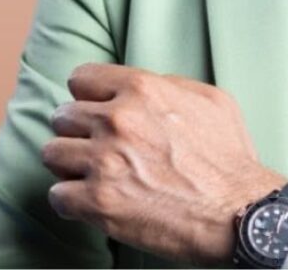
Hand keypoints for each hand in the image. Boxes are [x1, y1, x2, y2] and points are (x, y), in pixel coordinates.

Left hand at [41, 63, 286, 263]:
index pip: (81, 78)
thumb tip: (141, 89)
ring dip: (69, 164)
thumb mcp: (209, 99)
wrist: (235, 209)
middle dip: (76, 130)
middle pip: (63, 116)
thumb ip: (168, 86)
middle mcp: (117, 119)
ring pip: (52, 153)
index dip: (87, 95)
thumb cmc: (227, 155)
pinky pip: (57, 195)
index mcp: (142, 89)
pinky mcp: (97, 202)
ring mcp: (104, 161)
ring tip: (89, 173)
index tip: (92, 108)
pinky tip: (91, 200)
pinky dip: (71, 200)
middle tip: (93, 145)